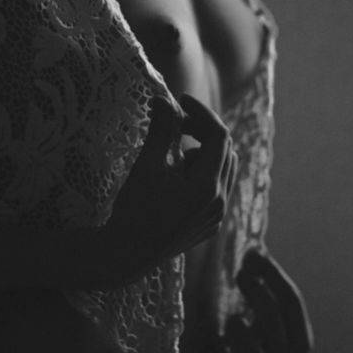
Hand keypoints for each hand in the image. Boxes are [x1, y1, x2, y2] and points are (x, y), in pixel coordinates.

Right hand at [109, 93, 238, 277]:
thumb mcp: (147, 164)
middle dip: (203, 130)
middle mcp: (219, 202)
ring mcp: (216, 216)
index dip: (202, 112)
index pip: (220, 136)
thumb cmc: (134, 208)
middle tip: (176, 122)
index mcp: (207, 187)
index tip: (180, 101)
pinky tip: (176, 176)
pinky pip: (218, 188)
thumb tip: (163, 99)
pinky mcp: (209, 225)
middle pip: (226, 150)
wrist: (126, 253)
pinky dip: (203, 172)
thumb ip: (160, 129)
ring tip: (173, 155)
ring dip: (204, 152)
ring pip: (224, 169)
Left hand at [211, 249, 312, 352]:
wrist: (213, 329)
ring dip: (248, 341)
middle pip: (283, 339)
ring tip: (233, 317)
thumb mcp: (249, 281)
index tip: (255, 257)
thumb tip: (253, 251)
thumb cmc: (237, 302)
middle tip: (241, 276)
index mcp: (293, 334)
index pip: (294, 310)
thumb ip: (257, 266)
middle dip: (265, 304)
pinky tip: (218, 340)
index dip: (278, 282)